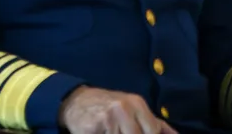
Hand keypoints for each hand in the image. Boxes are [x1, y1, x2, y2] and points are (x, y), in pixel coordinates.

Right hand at [58, 86, 178, 133]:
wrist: (75, 101)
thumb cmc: (108, 107)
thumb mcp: (133, 109)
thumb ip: (156, 124)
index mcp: (137, 104)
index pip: (153, 131)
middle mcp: (123, 108)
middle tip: (123, 133)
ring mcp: (108, 118)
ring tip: (112, 131)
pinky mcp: (93, 128)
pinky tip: (103, 133)